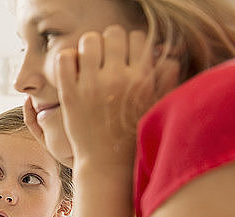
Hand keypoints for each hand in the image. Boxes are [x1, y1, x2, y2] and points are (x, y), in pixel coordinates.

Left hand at [53, 25, 178, 167]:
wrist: (108, 165)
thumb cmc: (134, 137)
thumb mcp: (156, 107)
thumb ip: (165, 79)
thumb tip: (168, 57)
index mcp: (141, 78)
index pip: (137, 37)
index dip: (129, 45)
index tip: (124, 58)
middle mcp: (117, 78)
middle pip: (112, 33)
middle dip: (109, 43)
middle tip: (104, 60)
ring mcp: (91, 85)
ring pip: (88, 40)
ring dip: (88, 48)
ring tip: (88, 64)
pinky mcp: (70, 94)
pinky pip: (65, 58)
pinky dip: (68, 59)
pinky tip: (73, 71)